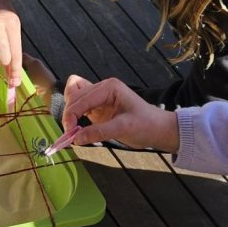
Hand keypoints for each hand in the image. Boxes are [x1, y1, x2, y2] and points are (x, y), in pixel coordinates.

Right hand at [0, 0, 21, 91]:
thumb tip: (13, 80)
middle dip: (3, 58)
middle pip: (2, 46)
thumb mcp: (12, 28)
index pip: (16, 50)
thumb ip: (12, 51)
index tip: (14, 83)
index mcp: (12, 23)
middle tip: (1, 62)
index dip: (15, 69)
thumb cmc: (2, 17)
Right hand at [62, 74, 178, 151]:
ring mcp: (99, 97)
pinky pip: (79, 106)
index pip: (81, 99)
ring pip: (73, 98)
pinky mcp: (98, 108)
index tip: (69, 134)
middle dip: (69, 115)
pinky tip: (77, 127)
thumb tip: (75, 139)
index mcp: (109, 87)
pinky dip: (74, 115)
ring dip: (70, 113)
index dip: (71, 116)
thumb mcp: (123, 129)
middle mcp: (102, 88)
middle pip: (74, 96)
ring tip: (73, 130)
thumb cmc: (146, 125)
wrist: (158, 129)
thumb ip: (99, 132)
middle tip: (71, 135)